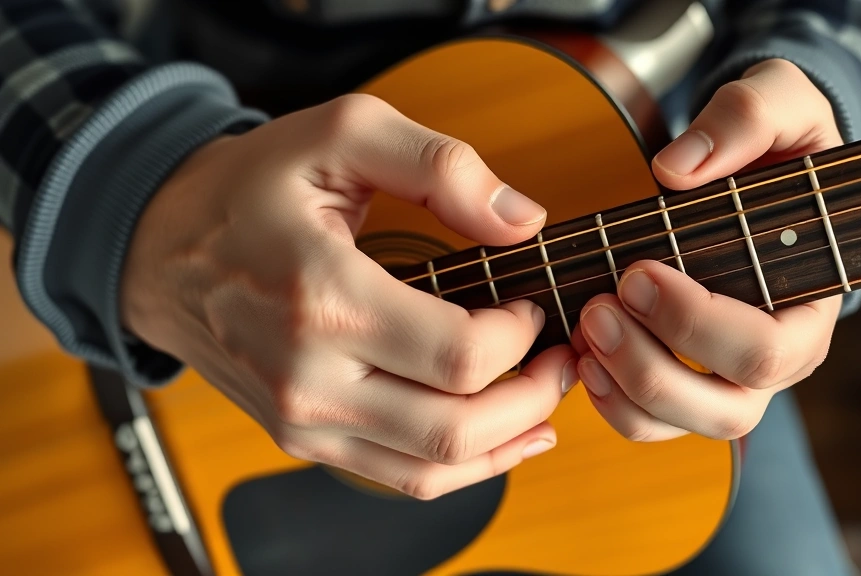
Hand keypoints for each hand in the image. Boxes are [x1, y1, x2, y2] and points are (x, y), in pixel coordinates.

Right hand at [121, 94, 577, 499]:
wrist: (161, 249)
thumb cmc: (250, 188)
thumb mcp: (343, 135)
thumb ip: (442, 168)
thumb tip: (522, 222)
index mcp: (322, 297)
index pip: (460, 354)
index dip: (522, 336)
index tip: (533, 301)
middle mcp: (307, 377)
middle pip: (455, 427)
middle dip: (534, 396)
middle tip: (564, 357)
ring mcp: (301, 420)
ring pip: (432, 468)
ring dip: (508, 440)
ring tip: (546, 399)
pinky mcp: (301, 438)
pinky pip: (400, 476)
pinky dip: (463, 467)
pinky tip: (503, 439)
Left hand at [572, 59, 843, 440]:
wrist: (762, 169)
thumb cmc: (778, 141)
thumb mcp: (779, 104)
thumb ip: (744, 120)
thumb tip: (675, 171)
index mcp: (811, 300)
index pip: (767, 349)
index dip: (696, 324)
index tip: (637, 272)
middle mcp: (778, 354)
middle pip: (728, 409)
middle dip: (651, 367)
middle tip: (597, 309)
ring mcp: (733, 376)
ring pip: (684, 424)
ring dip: (624, 392)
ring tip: (583, 335)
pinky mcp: (690, 378)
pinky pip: (652, 419)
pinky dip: (610, 400)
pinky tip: (582, 355)